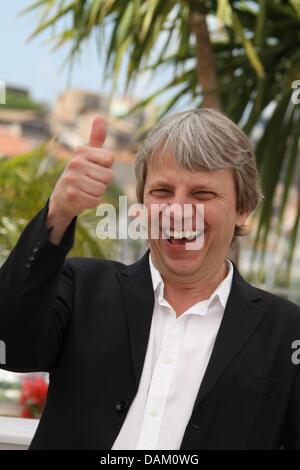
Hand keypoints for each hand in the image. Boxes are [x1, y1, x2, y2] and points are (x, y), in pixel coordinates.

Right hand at [46, 116, 113, 243]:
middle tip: (89, 181)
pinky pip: (95, 200)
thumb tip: (100, 116)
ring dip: (97, 193)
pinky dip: (91, 202)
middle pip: (108, 176)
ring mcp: (72, 179)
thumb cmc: (80, 174)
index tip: (94, 168)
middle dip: (102, 182)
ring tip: (85, 189)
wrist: (62, 198)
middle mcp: (75, 162)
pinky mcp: (72, 195)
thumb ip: (96, 138)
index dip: (105, 167)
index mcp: (81, 151)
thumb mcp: (87, 155)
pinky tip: (82, 198)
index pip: (109, 159)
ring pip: (102, 189)